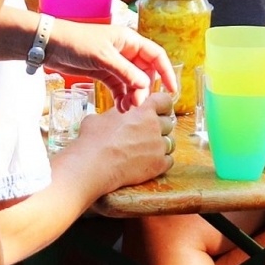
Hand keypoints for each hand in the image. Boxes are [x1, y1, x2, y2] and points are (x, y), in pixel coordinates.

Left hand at [44, 21, 174, 111]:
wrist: (50, 44)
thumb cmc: (77, 43)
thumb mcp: (103, 57)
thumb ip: (125, 72)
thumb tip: (145, 85)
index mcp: (129, 40)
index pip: (156, 55)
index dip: (166, 71)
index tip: (171, 90)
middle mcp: (124, 51)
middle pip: (144, 72)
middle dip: (144, 89)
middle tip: (137, 104)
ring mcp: (114, 63)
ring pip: (131, 82)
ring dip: (132, 95)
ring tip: (126, 108)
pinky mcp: (102, 72)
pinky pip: (118, 87)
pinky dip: (121, 97)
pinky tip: (119, 107)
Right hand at [61, 92, 175, 190]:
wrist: (95, 163)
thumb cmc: (93, 138)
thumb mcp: (102, 116)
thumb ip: (116, 114)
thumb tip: (113, 117)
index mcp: (142, 108)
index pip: (165, 101)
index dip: (162, 107)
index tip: (158, 112)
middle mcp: (155, 124)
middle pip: (169, 123)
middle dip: (160, 128)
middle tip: (147, 134)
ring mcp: (159, 145)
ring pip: (170, 142)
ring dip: (161, 145)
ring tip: (146, 150)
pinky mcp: (159, 164)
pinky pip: (169, 160)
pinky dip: (161, 161)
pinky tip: (148, 162)